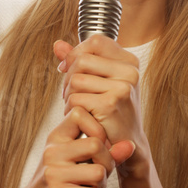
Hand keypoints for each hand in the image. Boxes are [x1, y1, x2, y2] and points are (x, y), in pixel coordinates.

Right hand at [14, 98, 134, 187]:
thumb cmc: (60, 177)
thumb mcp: (78, 157)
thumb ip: (105, 149)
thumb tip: (130, 145)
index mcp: (57, 135)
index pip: (81, 113)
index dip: (98, 129)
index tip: (99, 145)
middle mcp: (53, 150)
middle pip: (97, 144)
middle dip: (107, 162)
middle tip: (101, 173)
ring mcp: (53, 172)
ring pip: (98, 172)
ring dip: (102, 184)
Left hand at [54, 36, 149, 170]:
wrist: (127, 147)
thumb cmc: (112, 111)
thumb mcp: (99, 81)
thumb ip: (78, 60)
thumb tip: (57, 44)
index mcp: (130, 61)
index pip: (95, 41)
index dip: (77, 53)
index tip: (70, 69)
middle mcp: (130, 71)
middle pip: (82, 60)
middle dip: (69, 78)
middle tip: (73, 95)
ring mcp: (122, 87)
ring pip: (76, 80)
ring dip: (70, 96)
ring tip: (80, 108)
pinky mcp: (110, 104)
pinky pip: (76, 99)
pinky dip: (72, 110)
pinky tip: (83, 118)